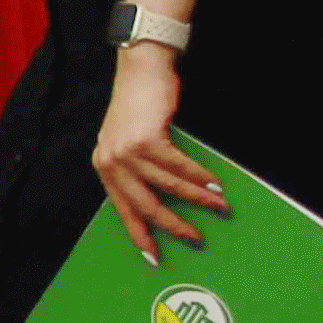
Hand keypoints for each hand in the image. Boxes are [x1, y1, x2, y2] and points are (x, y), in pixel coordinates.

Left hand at [90, 46, 228, 260]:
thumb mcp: (129, 141)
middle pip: (145, 205)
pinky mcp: (146, 139)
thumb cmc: (140, 104)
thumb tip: (166, 199)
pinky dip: (200, 177)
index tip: (153, 255)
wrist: (141, 67)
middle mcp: (110, 161)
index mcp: (104, 166)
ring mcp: (126, 151)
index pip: (122, 209)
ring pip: (167, 186)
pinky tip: (215, 185)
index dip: (139, 233)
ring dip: (197, 199)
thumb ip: (138, 169)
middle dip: (173, 226)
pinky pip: (178, 166)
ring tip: (219, 208)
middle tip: (195, 239)